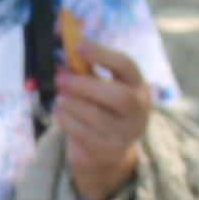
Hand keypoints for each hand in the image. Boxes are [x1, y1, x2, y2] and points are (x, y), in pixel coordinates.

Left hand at [55, 43, 154, 199]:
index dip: (103, 54)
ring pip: (100, 117)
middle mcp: (139, 110)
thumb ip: (84, 70)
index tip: (77, 47)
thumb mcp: (96, 87)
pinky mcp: (109, 150)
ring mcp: (127, 133)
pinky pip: (85, 135)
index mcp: (138, 86)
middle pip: (122, 97)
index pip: (128, 66)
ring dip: (73, 104)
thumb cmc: (100, 110)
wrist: (104, 152)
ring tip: (59, 98)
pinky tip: (59, 112)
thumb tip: (64, 51)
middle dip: (86, 86)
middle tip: (60, 79)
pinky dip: (67, 121)